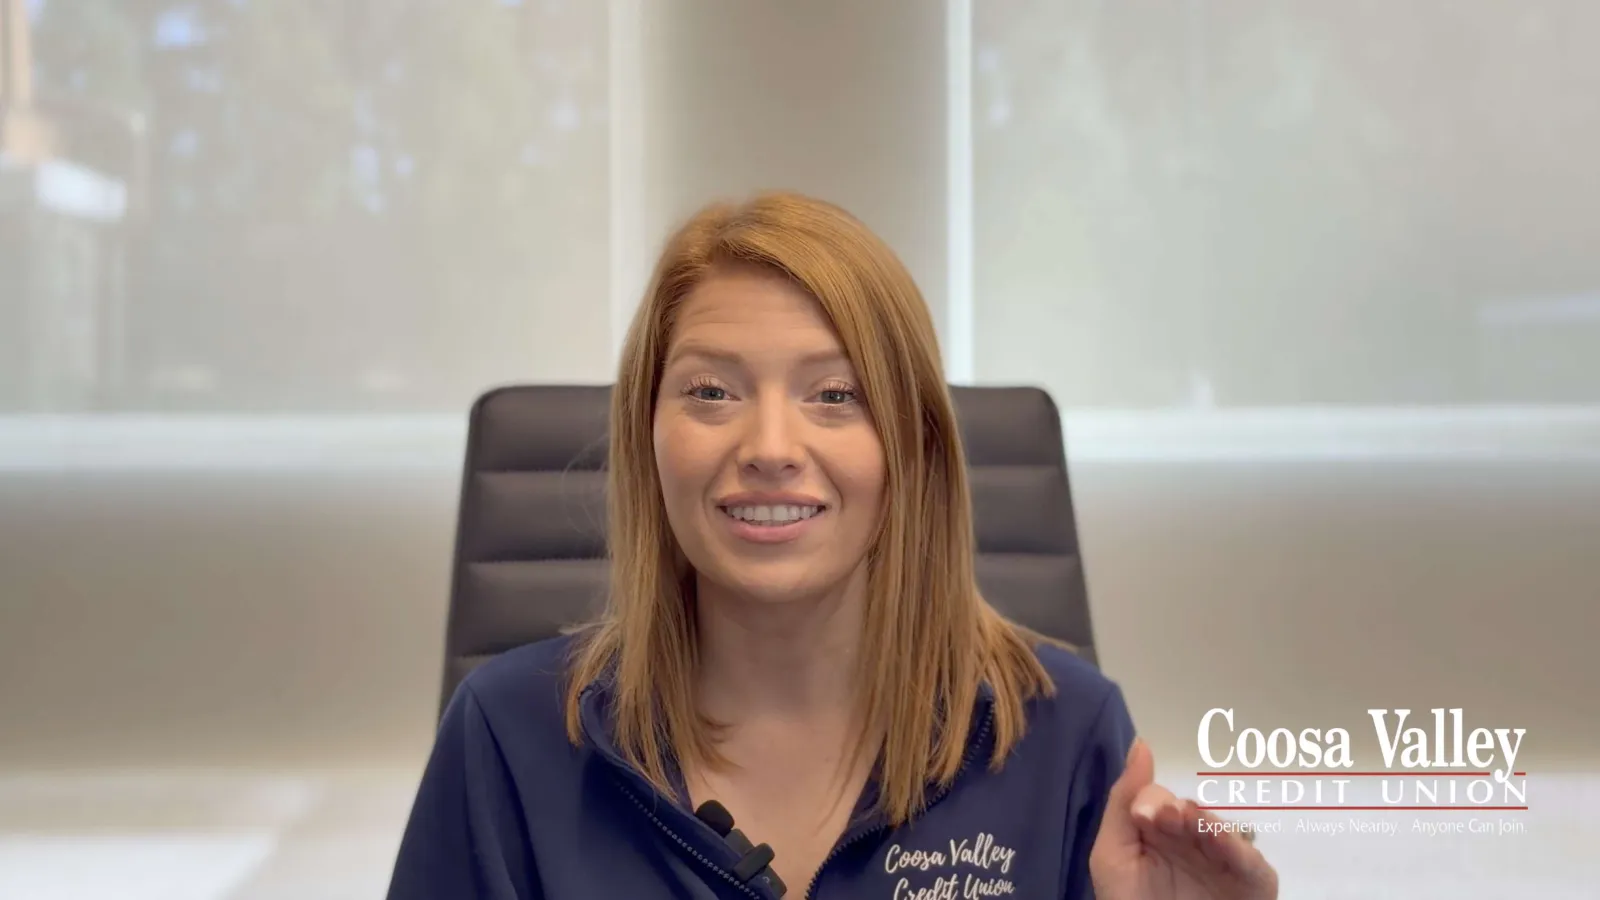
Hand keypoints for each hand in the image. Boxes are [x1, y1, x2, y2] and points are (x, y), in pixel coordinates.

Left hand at [1089, 738, 1277, 899]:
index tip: (1144, 814)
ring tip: (1187, 823)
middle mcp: (1194, 840)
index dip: (1152, 800)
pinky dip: (1235, 847)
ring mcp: (1225, 860)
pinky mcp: (1253, 882)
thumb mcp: (1113, 855)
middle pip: (1194, 809)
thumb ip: (1122, 801)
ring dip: (1205, 823)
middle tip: (1166, 816)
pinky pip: (1251, 860)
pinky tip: (1216, 841)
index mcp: (1160, 830)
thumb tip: (1141, 744)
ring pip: (1223, 828)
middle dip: (1179, 810)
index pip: (1160, 798)